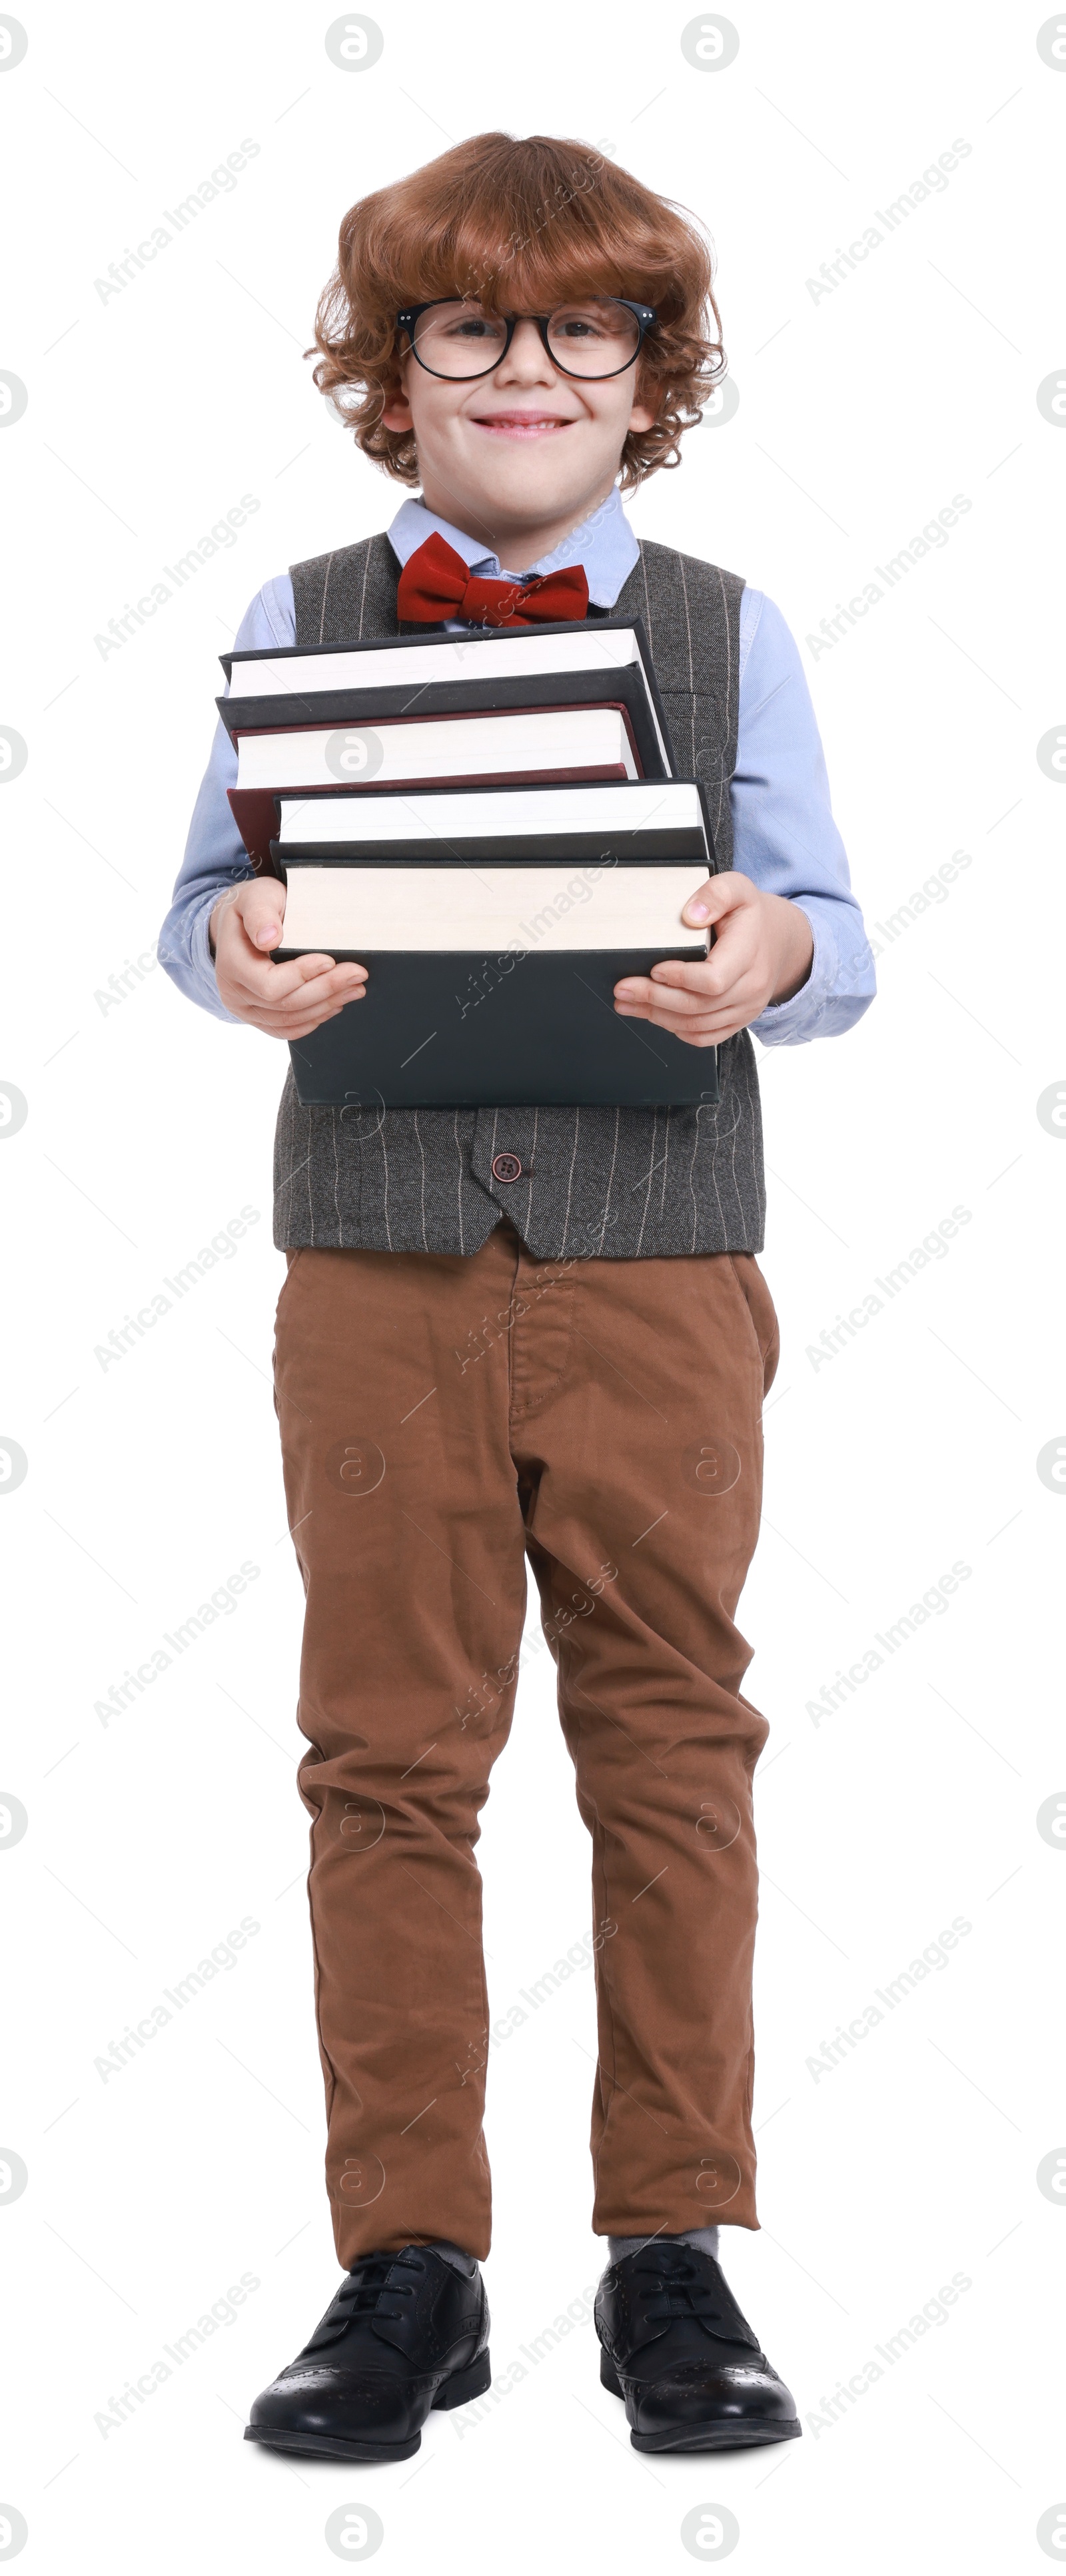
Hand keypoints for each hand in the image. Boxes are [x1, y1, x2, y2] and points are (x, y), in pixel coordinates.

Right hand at [209, 877, 366, 1038]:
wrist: (242, 925)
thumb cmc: (254, 907)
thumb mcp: (256, 897)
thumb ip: (260, 913)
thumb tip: (270, 938)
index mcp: (230, 963)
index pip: (269, 984)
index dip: (302, 976)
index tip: (330, 960)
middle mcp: (233, 993)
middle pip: (284, 1005)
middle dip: (326, 990)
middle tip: (357, 974)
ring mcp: (245, 1010)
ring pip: (290, 1021)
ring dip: (327, 1006)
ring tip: (355, 988)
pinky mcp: (258, 1019)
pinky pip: (287, 1030)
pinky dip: (314, 1019)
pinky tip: (334, 1005)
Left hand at [613, 872, 813, 1047]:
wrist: (779, 942)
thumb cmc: (750, 916)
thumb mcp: (738, 889)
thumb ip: (716, 893)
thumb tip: (691, 915)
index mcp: (750, 953)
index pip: (714, 979)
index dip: (681, 978)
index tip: (654, 968)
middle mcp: (751, 987)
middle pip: (699, 1006)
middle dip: (655, 998)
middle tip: (623, 988)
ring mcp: (746, 1009)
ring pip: (696, 1025)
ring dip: (657, 1017)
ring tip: (627, 1003)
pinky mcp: (737, 1022)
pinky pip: (704, 1037)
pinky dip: (675, 1030)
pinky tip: (653, 1016)